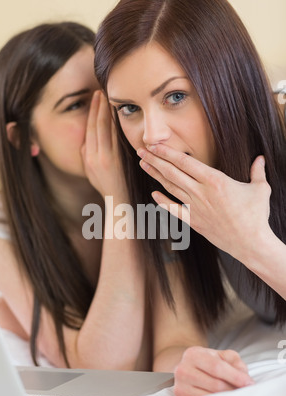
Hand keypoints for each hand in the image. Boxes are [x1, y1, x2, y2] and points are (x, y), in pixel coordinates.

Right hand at [82, 90, 127, 200]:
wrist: (117, 197)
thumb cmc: (104, 183)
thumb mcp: (89, 170)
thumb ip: (86, 152)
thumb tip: (87, 137)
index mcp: (88, 157)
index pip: (90, 129)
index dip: (91, 112)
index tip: (94, 98)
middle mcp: (96, 156)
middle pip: (97, 126)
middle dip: (99, 107)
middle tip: (101, 91)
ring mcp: (108, 157)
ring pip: (107, 129)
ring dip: (108, 112)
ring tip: (109, 98)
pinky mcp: (119, 159)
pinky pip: (116, 137)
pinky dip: (116, 123)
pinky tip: (118, 113)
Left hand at [138, 144, 271, 262]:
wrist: (250, 243)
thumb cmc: (256, 215)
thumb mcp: (260, 189)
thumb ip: (257, 171)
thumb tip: (261, 158)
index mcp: (215, 180)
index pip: (185, 162)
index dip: (167, 153)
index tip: (155, 145)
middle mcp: (201, 193)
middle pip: (172, 173)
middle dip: (155, 160)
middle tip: (141, 151)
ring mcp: (195, 208)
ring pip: (170, 188)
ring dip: (155, 175)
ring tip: (143, 165)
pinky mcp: (194, 222)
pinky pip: (174, 210)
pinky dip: (163, 202)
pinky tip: (154, 195)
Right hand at [174, 346, 253, 395]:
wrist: (187, 369)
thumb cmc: (208, 362)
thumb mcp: (222, 356)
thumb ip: (235, 363)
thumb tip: (244, 379)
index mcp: (194, 354)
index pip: (217, 367)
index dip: (235, 376)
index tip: (250, 383)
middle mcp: (183, 369)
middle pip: (215, 384)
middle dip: (234, 390)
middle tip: (246, 393)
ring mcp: (180, 385)